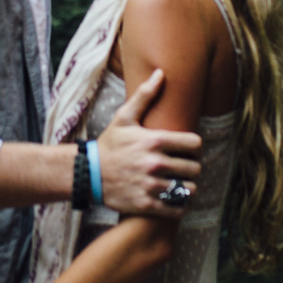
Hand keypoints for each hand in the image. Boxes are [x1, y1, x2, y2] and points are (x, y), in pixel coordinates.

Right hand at [93, 69, 202, 219]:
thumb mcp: (124, 118)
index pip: (195, 144)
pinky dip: (179, 206)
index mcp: (154, 141)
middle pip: (194, 168)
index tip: (187, 150)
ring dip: (186, 187)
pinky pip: (176, 209)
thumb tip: (161, 73)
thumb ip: (144, 95)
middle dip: (191, 168)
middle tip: (184, 168)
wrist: (88, 174)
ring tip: (180, 184)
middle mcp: (155, 164)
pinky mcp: (146, 204)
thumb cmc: (110, 144)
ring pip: (188, 189)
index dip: (194, 147)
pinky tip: (174, 199)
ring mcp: (151, 186)